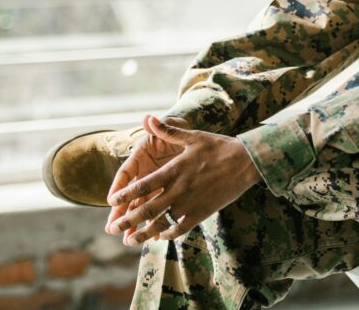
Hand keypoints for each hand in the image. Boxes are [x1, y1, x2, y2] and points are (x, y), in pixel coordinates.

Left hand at [105, 115, 261, 245]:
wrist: (246, 162)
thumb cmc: (219, 147)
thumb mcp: (192, 136)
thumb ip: (167, 131)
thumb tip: (148, 118)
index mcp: (173, 170)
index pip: (142, 185)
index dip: (125, 195)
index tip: (111, 201)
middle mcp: (178, 189)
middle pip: (147, 208)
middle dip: (127, 220)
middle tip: (112, 228)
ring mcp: (190, 203)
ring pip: (161, 223)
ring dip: (143, 233)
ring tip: (130, 240)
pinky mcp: (201, 213)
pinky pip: (180, 228)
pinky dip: (168, 234)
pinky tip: (160, 236)